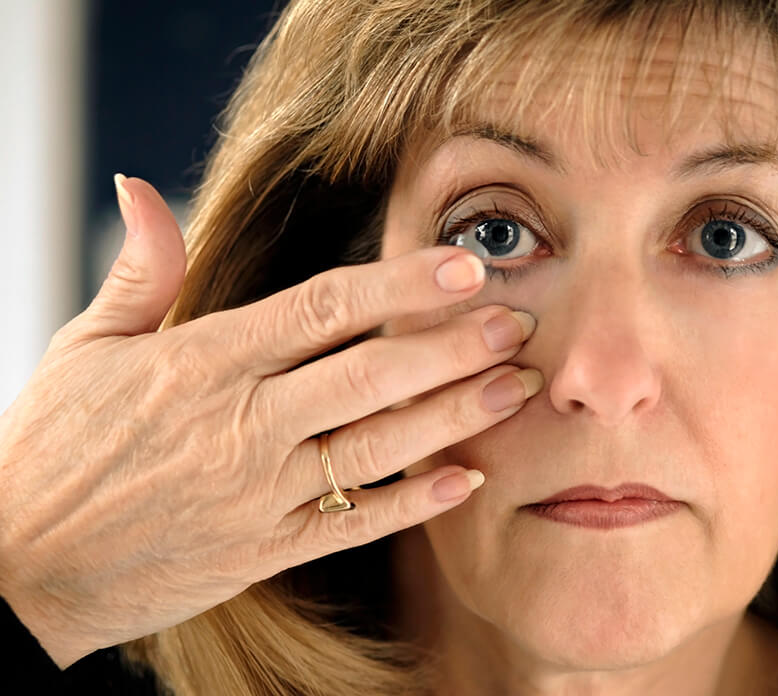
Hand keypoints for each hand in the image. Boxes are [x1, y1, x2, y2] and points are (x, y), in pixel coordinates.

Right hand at [0, 176, 540, 668]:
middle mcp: (239, 425)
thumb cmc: (50, 451)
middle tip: (516, 321)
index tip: (462, 265)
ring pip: (375, 446)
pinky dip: (412, 505)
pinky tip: (466, 479)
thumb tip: (141, 190)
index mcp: (198, 363)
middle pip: (368, 374)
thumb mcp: (83, 350)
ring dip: (452, 416)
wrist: (17, 569)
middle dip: (450, 345)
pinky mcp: (263, 551)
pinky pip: (352, 524)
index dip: (399, 284)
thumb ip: (137, 274)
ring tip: (512, 387)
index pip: (320, 309)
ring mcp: (257, 493)